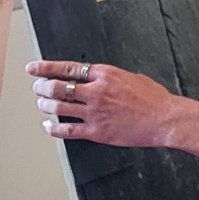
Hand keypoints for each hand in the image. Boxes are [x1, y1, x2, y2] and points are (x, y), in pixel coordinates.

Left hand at [29, 60, 178, 147]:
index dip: (45, 68)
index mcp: (105, 75)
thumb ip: (112, 78)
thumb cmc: (155, 99)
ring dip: (45, 105)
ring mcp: (95, 112)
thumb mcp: (133, 77)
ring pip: (58, 107)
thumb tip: (100, 80)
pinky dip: (54, 128)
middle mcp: (96, 92)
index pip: (67, 69)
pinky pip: (67, 130)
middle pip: (58, 87)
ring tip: (42, 104)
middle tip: (38, 88)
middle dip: (42, 87)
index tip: (33, 69)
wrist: (165, 119)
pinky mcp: (97, 131)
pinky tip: (48, 126)